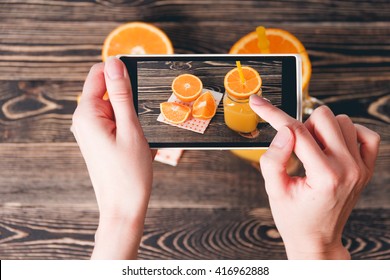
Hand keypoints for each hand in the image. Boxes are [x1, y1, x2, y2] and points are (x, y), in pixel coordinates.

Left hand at [72, 57, 153, 258]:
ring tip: (139, 142)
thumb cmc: (129, 173)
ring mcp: (89, 131)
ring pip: (116, 109)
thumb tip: (114, 63)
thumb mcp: (130, 128)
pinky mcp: (97, 140)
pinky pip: (116, 124)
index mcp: (87, 113)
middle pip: (109, 92)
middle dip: (130, 104)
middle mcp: (83, 120)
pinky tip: (136, 148)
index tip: (139, 84)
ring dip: (132, 120)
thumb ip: (121, 94)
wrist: (124, 207)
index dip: (121, 73)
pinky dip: (130, 130)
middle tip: (141, 128)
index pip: (99, 74)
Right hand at [249, 95, 379, 258]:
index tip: (258, 103)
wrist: (317, 238)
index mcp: (324, 175)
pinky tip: (332, 147)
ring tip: (312, 151)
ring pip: (343, 121)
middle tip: (295, 147)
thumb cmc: (294, 217)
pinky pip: (365, 134)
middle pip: (323, 117)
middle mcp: (349, 168)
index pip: (296, 131)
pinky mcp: (367, 168)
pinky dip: (346, 133)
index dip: (273, 114)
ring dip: (322, 129)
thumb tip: (284, 130)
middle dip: (302, 126)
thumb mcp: (274, 190)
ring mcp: (361, 167)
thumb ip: (274, 158)